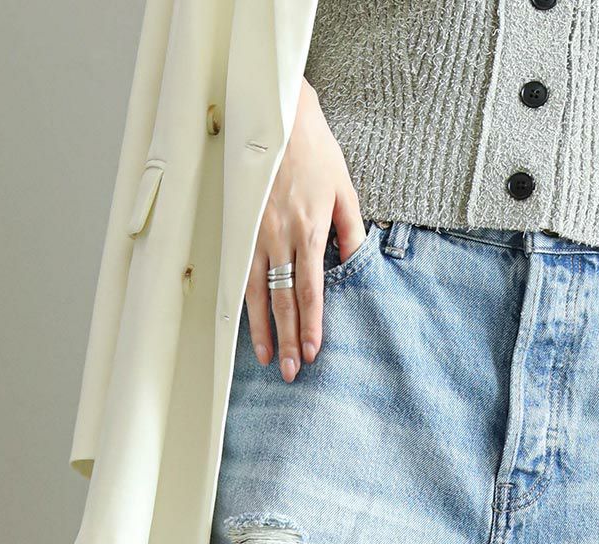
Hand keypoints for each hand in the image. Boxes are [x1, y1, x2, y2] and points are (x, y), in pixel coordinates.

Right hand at [246, 79, 365, 380]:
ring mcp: (256, 234)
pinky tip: (246, 326)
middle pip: (284, 299)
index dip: (312, 324)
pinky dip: (243, 303)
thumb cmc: (314, 150)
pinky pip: (240, 274)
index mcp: (310, 230)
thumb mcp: (344, 188)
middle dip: (288, 339)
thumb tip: (358, 263)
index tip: (313, 352)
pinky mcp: (240, 227)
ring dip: (263, 330)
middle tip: (290, 373)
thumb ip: (350, 231)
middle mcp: (281, 238)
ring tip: (268, 360)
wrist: (276, 115)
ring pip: (258, 293)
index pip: (312, 290)